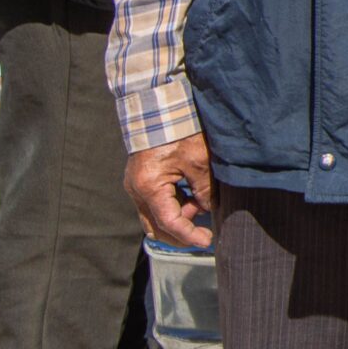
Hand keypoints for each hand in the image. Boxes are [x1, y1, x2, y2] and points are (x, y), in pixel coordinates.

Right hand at [124, 133, 214, 249]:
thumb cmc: (179, 131)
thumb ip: (205, 190)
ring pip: (155, 217)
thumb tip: (210, 210)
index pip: (169, 222)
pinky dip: (174, 206)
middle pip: (155, 227)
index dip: (189, 235)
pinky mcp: (142, 181)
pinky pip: (156, 203)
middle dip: (179, 234)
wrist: (159, 107)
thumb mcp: (199, 161)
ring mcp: (136, 186)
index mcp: (149, 186)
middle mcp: (137, 190)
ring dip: (178, 218)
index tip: (207, 241)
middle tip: (204, 235)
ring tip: (201, 204)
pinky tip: (193, 198)